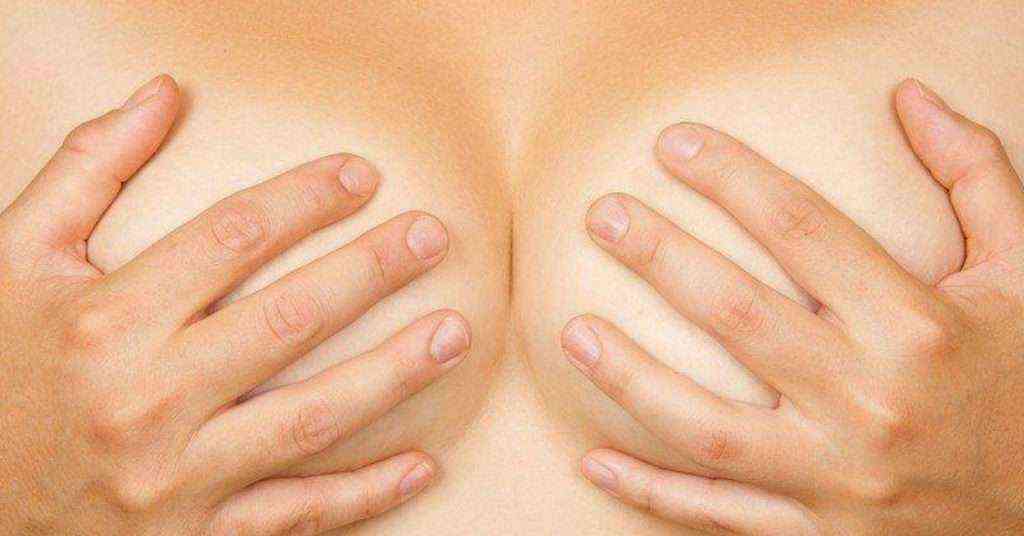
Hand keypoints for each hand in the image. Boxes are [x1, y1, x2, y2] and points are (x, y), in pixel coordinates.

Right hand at [0, 76, 470, 534]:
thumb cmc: (1, 365)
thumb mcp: (16, 257)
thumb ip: (86, 168)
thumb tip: (163, 96)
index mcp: (104, 320)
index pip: (233, 237)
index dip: (308, 199)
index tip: (363, 177)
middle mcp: (143, 398)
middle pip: (287, 320)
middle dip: (369, 272)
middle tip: (432, 238)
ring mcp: (174, 477)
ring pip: (308, 418)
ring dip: (393, 375)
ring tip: (455, 333)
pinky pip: (295, 517)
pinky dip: (364, 495)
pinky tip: (423, 465)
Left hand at [563, 80, 1023, 533]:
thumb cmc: (1023, 377)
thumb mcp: (1022, 272)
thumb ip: (975, 177)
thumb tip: (910, 98)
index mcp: (917, 326)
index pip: (801, 228)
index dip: (730, 177)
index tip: (672, 146)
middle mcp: (871, 401)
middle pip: (737, 315)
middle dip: (660, 257)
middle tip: (604, 217)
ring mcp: (839, 478)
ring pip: (707, 427)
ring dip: (630, 378)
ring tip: (572, 333)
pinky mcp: (821, 534)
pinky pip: (721, 517)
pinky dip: (653, 494)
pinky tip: (595, 460)